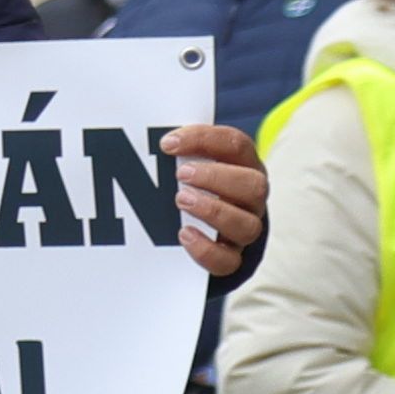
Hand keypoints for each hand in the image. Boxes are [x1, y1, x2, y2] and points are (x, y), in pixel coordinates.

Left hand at [164, 120, 265, 277]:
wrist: (203, 228)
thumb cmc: (190, 183)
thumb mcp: (186, 159)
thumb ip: (176, 147)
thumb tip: (139, 132)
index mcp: (242, 165)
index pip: (235, 144)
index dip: (204, 140)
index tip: (167, 144)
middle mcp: (250, 198)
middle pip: (254, 185)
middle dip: (216, 177)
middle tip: (180, 174)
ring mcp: (244, 229)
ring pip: (248, 225)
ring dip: (214, 211)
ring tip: (181, 201)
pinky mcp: (231, 258)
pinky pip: (228, 261)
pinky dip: (206, 250)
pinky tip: (183, 235)